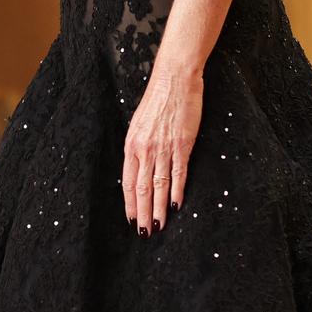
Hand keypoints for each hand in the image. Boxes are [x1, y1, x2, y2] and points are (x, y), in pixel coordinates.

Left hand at [123, 68, 202, 232]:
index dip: (130, 203)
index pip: (129, 182)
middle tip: (145, 232)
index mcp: (131, 145)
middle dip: (143, 213)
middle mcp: (145, 149)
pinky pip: (178, 173)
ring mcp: (164, 148)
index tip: (132, 219)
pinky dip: (177, 192)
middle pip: (143, 189)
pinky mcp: (182, 145)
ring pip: (160, 186)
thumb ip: (138, 146)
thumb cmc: (157, 98)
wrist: (174, 79)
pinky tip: (176, 205)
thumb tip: (139, 167)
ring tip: (159, 226)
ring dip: (159, 208)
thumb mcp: (139, 123)